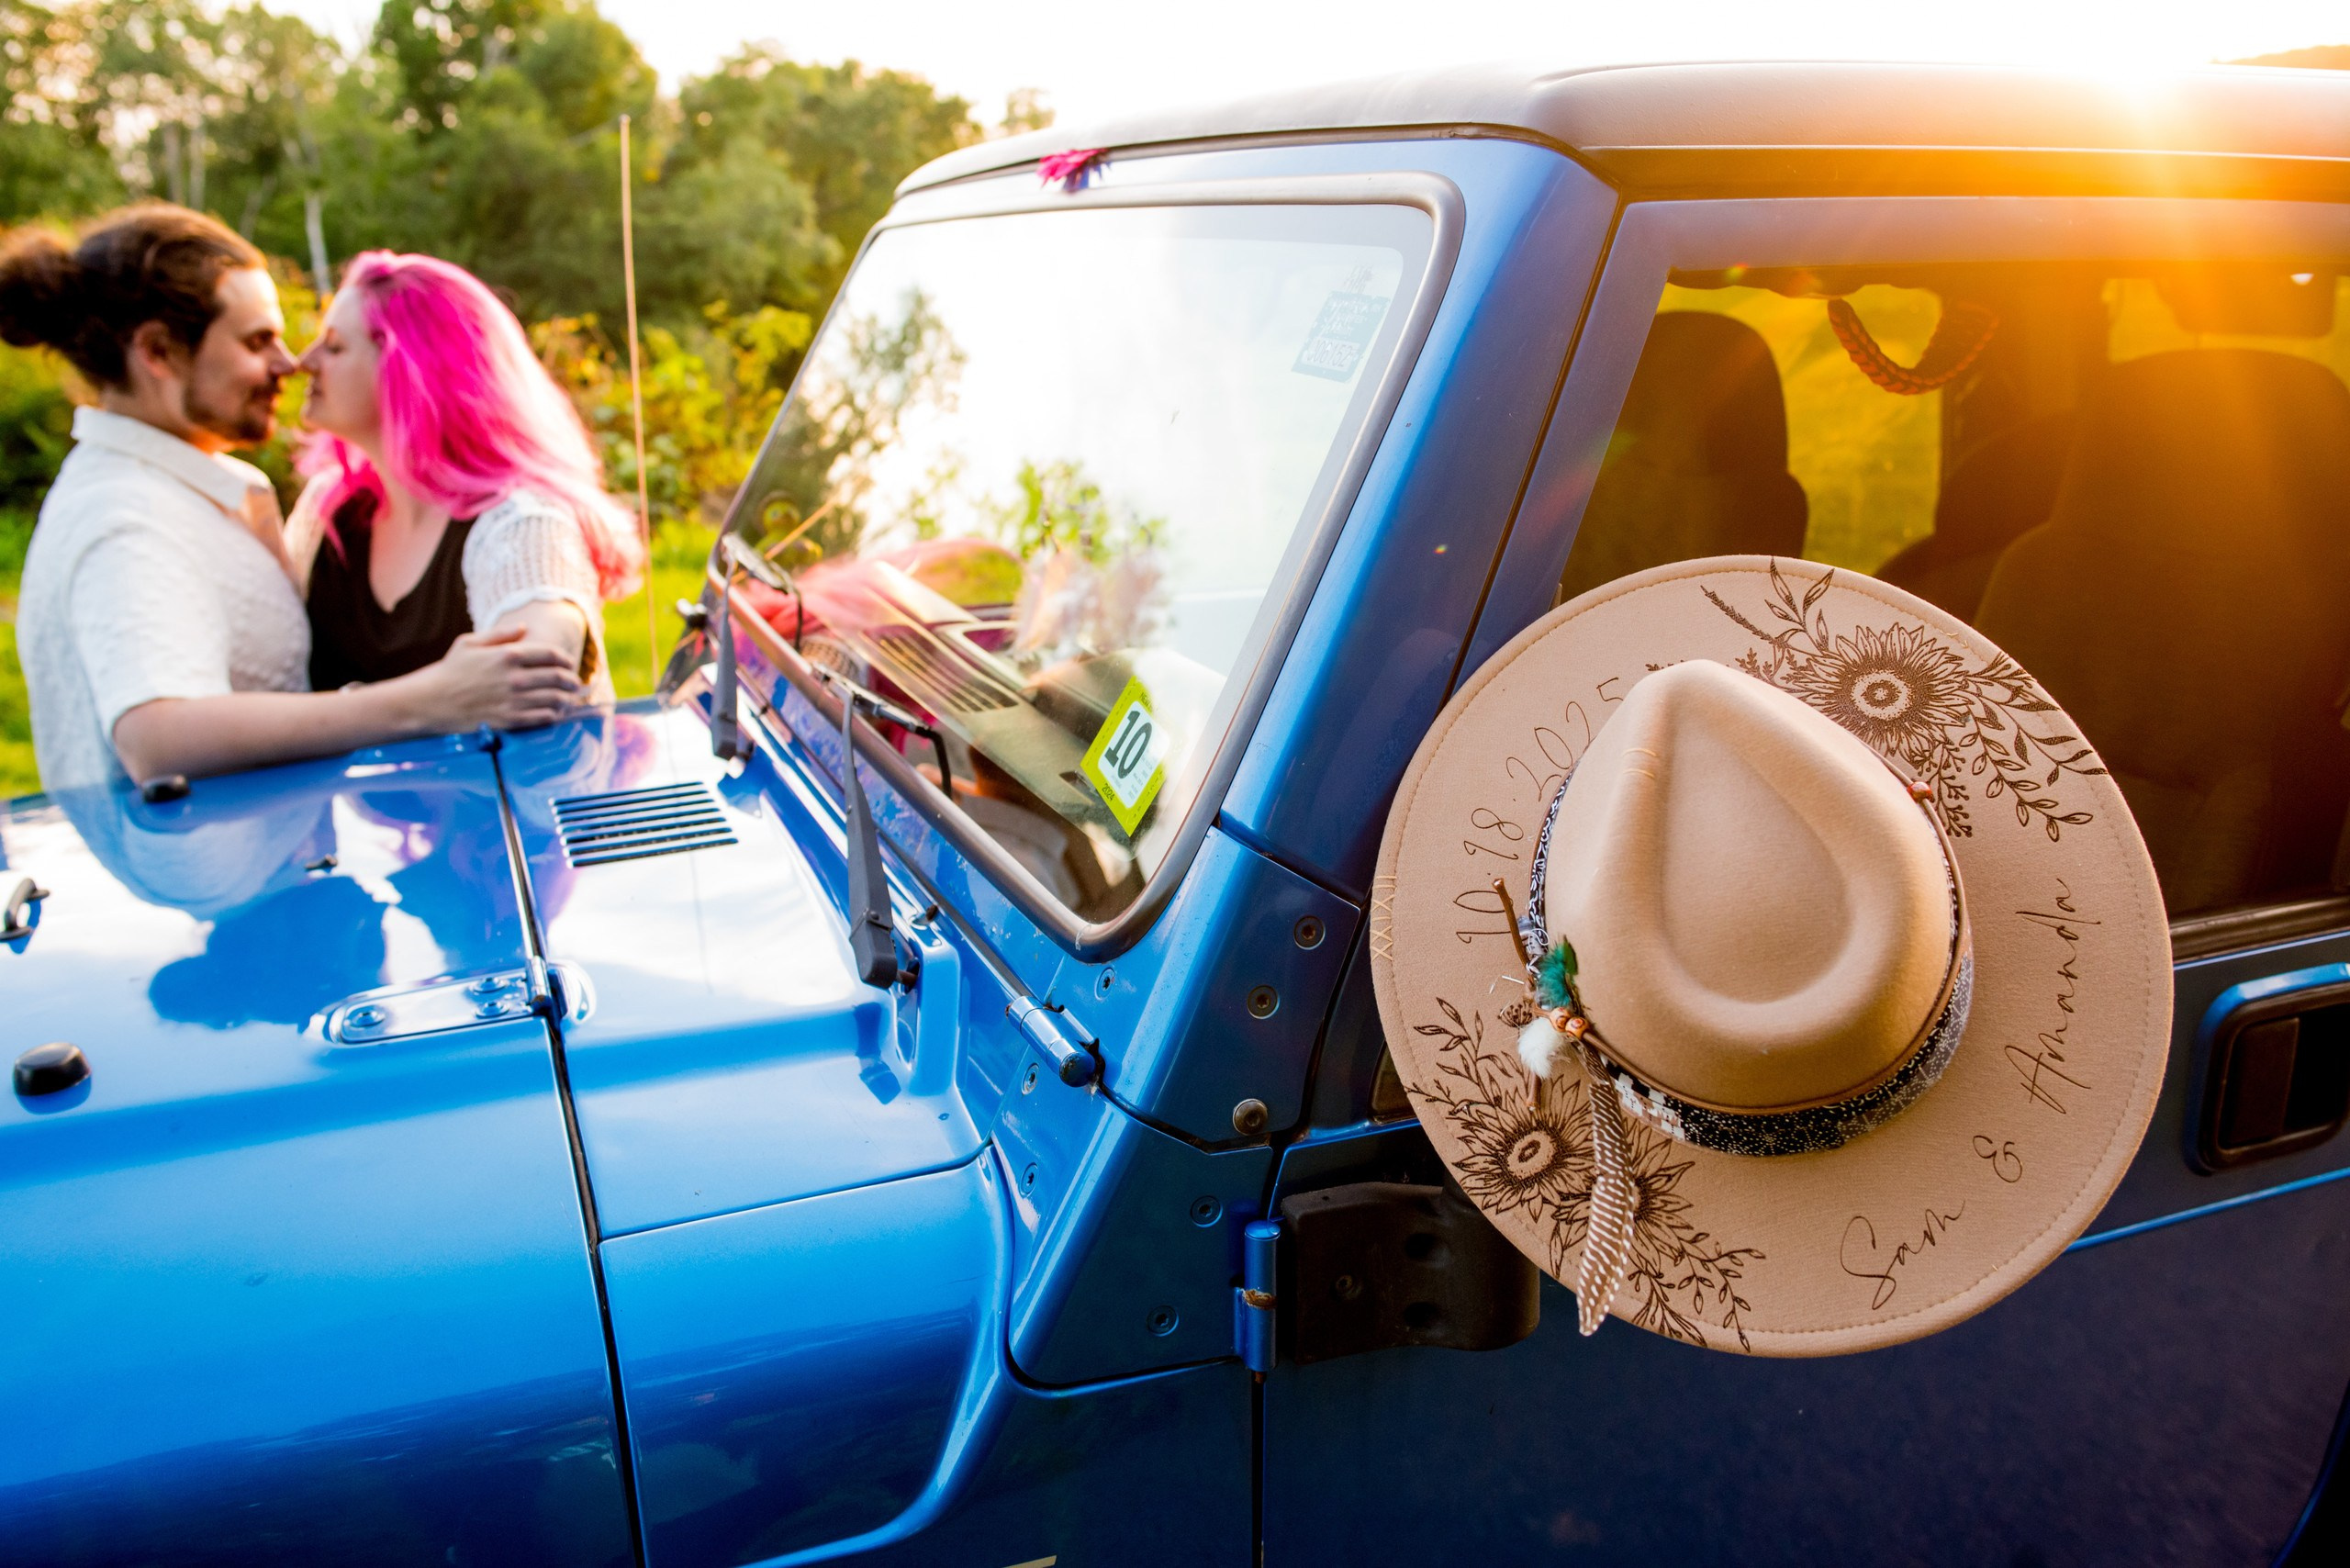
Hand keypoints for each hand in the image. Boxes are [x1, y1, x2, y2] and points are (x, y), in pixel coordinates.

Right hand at [403, 625, 584, 731]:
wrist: (430, 702)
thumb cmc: (448, 671)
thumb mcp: (469, 643)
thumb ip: (500, 634)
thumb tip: (524, 628)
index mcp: (507, 655)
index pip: (550, 655)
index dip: (565, 660)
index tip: (569, 664)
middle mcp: (514, 677)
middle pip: (557, 677)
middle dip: (571, 681)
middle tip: (575, 684)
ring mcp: (513, 700)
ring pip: (554, 699)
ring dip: (567, 699)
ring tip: (569, 699)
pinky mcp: (509, 720)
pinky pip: (542, 718)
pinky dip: (554, 715)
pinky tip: (555, 714)